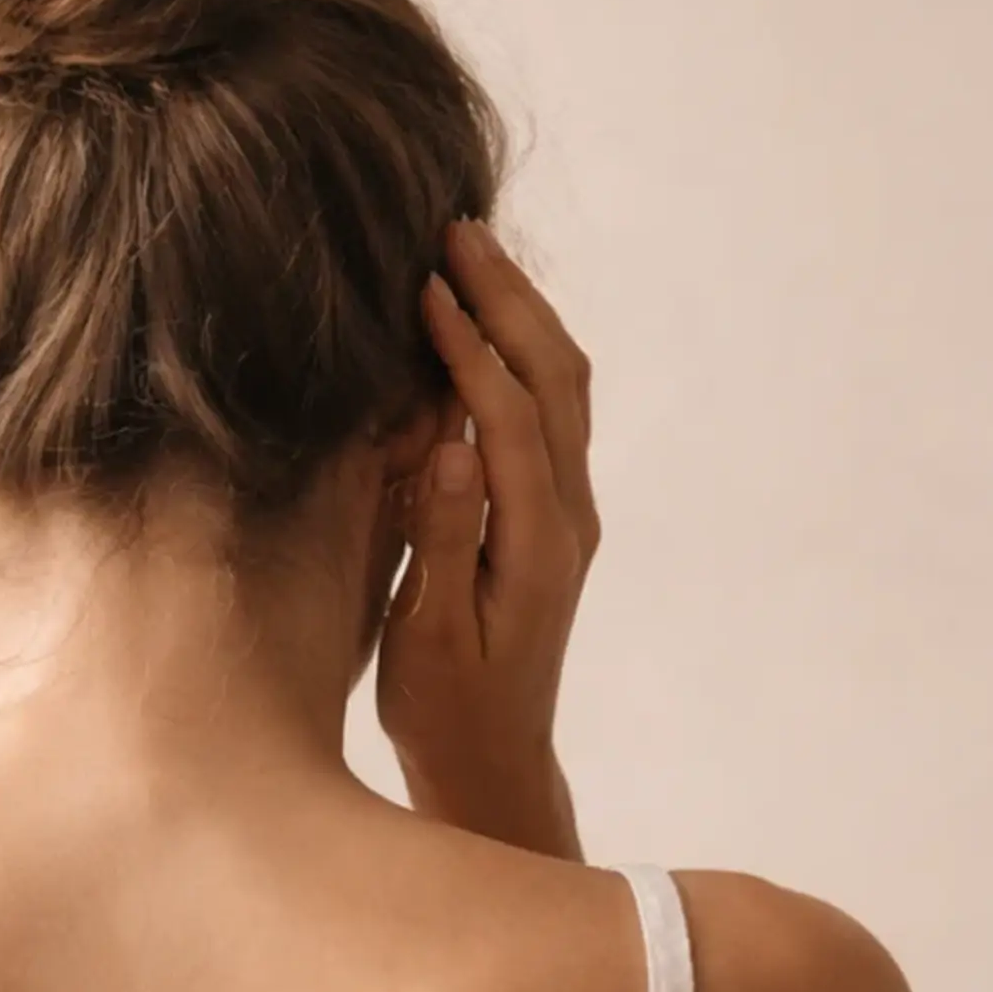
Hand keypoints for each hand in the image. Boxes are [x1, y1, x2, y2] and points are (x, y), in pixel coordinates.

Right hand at [378, 221, 595, 859]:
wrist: (496, 761)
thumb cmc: (447, 710)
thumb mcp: (430, 637)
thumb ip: (444, 538)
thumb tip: (451, 445)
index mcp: (537, 545)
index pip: (511, 419)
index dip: (471, 348)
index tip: (425, 286)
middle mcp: (567, 518)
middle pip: (556, 379)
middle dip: (509, 298)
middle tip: (454, 230)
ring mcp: (567, 513)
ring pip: (561, 386)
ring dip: (520, 312)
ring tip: (467, 254)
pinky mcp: (552, 515)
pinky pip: (547, 410)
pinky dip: (518, 351)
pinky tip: (476, 322)